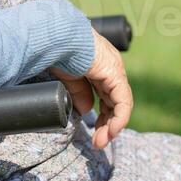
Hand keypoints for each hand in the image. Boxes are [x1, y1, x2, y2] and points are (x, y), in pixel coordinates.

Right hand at [49, 31, 133, 149]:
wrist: (57, 37)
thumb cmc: (58, 51)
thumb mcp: (68, 77)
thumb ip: (79, 92)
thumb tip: (87, 110)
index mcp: (100, 66)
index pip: (107, 96)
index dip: (102, 116)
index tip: (94, 133)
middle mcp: (111, 68)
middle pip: (115, 103)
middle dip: (107, 125)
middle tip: (98, 143)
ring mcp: (115, 70)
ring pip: (121, 105)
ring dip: (112, 126)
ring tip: (101, 142)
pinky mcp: (115, 75)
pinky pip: (123, 102)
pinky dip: (119, 119)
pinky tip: (110, 132)